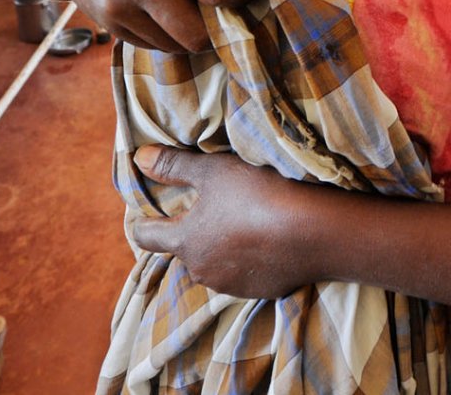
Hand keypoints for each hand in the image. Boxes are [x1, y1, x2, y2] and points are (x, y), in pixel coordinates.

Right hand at [45, 0, 255, 51]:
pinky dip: (169, 36)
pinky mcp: (108, 26)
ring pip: (176, 46)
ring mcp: (118, 9)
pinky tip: (170, 13)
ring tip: (199, 11)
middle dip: (220, 27)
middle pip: (197, 34)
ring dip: (194, 35)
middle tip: (228, 11)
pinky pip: (153, 46)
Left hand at [128, 148, 322, 298]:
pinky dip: (247, 261)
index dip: (143, 222)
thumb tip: (139, 158)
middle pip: (185, 250)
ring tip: (243, 224)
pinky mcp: (258, 292)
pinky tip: (266, 242)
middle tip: (212, 209)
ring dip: (220, 248)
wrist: (312, 231)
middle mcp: (200, 269)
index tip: (146, 214)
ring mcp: (229, 285)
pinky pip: (243, 275)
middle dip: (193, 232)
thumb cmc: (257, 194)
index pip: (146, 235)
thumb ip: (173, 166)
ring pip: (213, 264)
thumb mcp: (213, 171)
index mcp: (185, 240)